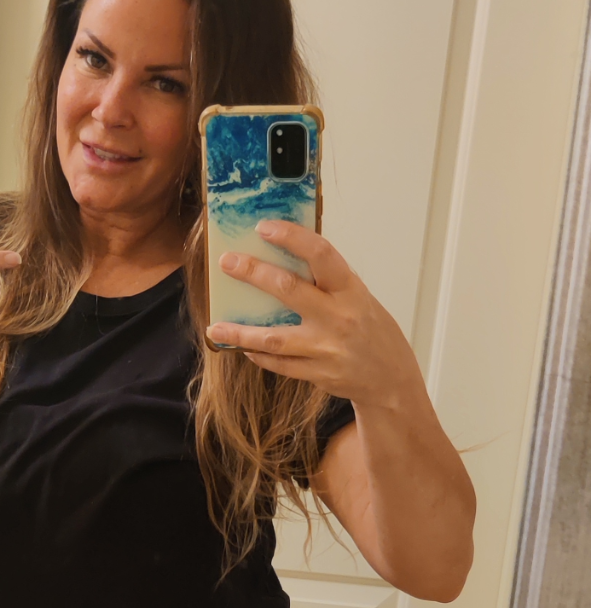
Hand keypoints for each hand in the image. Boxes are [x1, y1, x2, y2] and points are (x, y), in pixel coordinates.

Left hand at [206, 220, 417, 409]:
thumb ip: (328, 281)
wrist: (392, 380)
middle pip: (289, 290)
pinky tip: (243, 346)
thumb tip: (286, 255)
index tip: (264, 227)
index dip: (291, 237)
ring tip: (216, 325)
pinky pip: (280, 364)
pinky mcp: (318, 374)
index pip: (320, 254)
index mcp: (351, 291)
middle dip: (253, 273)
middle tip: (226, 262)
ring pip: (274, 337)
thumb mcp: (359, 297)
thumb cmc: (373, 331)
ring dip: (241, 331)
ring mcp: (327, 349)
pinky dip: (259, 354)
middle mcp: (339, 317)